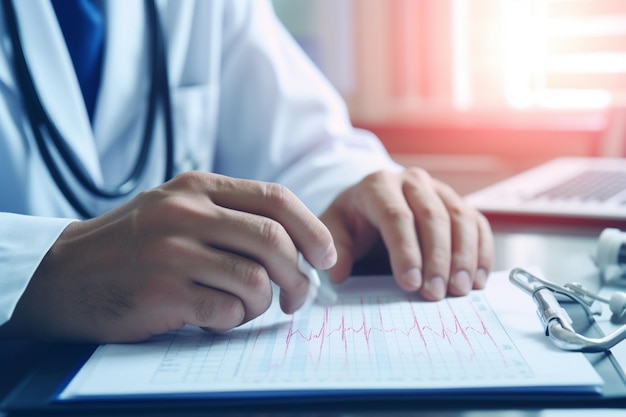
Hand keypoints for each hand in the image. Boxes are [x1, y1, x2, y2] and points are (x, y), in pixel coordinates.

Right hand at [1, 172, 335, 342]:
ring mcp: (172, 251)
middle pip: (274, 240)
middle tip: (298, 296)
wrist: (64, 274)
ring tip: (244, 308)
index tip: (325, 257)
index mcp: (198, 187)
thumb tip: (295, 242)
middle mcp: (186, 212)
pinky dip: (233, 321)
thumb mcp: (177, 208)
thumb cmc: (133, 245)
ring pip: (255, 279)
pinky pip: (226, 311)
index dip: (312, 229)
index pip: (276, 199)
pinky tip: (215, 318)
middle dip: (299, 275)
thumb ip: (230, 214)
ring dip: (262, 303)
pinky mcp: (162, 291)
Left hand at [320, 168, 493, 299]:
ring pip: (461, 219)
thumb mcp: (335, 227)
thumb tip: (338, 274)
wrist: (373, 200)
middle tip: (436, 293)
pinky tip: (478, 279)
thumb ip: (337, 248)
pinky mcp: (459, 203)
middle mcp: (413, 182)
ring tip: (460, 290)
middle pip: (432, 217)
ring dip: (464, 257)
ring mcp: (440, 190)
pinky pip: (478, 224)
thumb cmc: (354, 218)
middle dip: (437, 258)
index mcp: (379, 185)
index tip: (410, 284)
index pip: (396, 216)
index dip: (405, 251)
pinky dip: (482, 252)